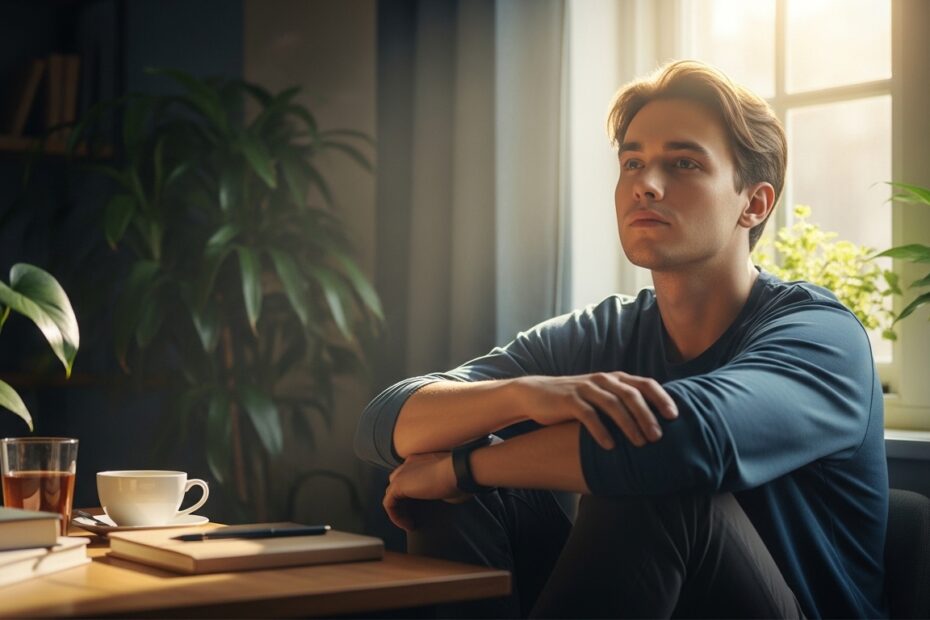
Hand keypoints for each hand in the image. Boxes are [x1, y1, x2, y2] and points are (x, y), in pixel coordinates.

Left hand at [383, 452, 468, 530]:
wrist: (459, 471)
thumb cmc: (461, 477)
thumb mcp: (450, 482)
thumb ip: (441, 488)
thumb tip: (445, 497)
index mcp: (420, 460)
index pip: (409, 476)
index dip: (411, 494)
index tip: (421, 507)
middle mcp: (408, 464)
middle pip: (397, 485)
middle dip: (402, 502)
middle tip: (413, 516)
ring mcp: (401, 473)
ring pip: (392, 495)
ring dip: (399, 511)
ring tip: (410, 524)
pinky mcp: (398, 485)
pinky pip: (389, 504)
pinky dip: (396, 516)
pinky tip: (408, 525)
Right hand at [512, 372, 677, 449]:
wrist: (535, 394)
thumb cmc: (574, 400)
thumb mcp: (600, 397)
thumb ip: (621, 403)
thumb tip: (652, 423)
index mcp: (613, 378)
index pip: (645, 384)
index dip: (661, 398)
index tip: (674, 416)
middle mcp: (602, 380)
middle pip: (631, 395)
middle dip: (647, 416)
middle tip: (658, 437)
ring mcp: (585, 388)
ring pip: (612, 404)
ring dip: (628, 425)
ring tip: (639, 444)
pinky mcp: (569, 400)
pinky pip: (588, 415)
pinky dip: (601, 431)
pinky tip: (610, 446)